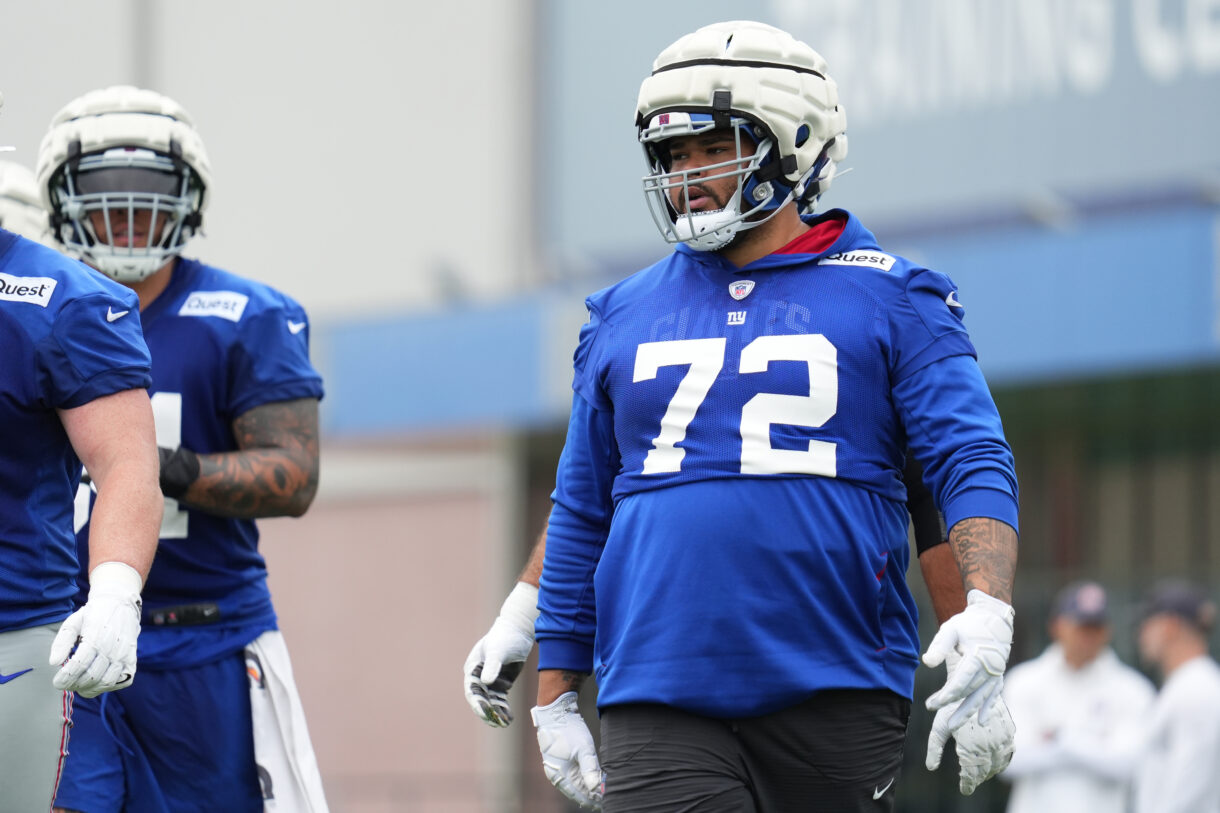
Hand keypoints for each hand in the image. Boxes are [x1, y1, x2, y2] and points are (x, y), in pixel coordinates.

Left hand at [49, 561, 142, 697]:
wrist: (120, 604)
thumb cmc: (92, 616)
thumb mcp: (73, 623)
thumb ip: (61, 642)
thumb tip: (54, 663)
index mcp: (96, 637)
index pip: (79, 664)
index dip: (66, 677)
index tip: (57, 682)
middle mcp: (113, 647)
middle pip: (91, 676)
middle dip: (74, 685)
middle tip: (66, 684)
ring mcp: (125, 655)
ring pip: (107, 682)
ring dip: (90, 688)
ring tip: (79, 686)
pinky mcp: (132, 660)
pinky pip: (122, 681)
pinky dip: (108, 686)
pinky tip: (97, 682)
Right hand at [463, 582, 538, 726]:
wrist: (519, 630)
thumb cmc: (505, 636)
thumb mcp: (498, 650)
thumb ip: (492, 665)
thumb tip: (485, 682)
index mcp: (473, 668)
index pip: (472, 690)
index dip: (478, 703)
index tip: (485, 713)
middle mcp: (479, 676)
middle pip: (481, 699)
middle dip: (487, 712)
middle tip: (496, 723)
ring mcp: (490, 680)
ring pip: (490, 701)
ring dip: (496, 713)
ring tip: (504, 724)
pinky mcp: (501, 683)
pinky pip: (500, 700)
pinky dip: (503, 709)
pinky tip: (510, 719)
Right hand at [531, 692, 602, 809]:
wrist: (556, 710)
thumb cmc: (568, 729)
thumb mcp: (583, 748)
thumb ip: (590, 769)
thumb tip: (596, 788)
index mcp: (559, 775)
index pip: (578, 795)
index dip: (592, 801)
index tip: (606, 802)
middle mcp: (556, 774)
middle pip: (576, 792)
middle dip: (591, 796)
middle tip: (607, 798)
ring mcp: (557, 767)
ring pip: (575, 784)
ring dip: (588, 788)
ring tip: (602, 792)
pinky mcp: (560, 760)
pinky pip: (572, 775)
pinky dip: (583, 779)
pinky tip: (593, 780)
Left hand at [923, 589, 1013, 728]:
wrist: (993, 617)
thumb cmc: (969, 624)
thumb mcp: (951, 630)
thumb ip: (939, 647)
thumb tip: (926, 663)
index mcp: (977, 658)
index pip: (960, 683)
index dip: (946, 696)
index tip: (931, 704)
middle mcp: (990, 669)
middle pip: (969, 693)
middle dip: (951, 704)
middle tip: (931, 709)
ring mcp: (996, 674)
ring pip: (981, 698)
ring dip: (967, 712)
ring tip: (953, 726)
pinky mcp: (998, 675)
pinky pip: (994, 695)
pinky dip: (988, 708)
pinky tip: (982, 722)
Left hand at [927, 693, 1015, 794]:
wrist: (972, 683)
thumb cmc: (950, 706)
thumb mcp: (939, 726)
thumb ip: (934, 747)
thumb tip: (931, 767)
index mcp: (972, 746)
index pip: (972, 773)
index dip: (968, 783)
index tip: (965, 789)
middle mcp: (989, 743)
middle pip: (987, 769)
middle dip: (979, 778)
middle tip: (972, 783)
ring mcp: (1002, 737)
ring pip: (1000, 761)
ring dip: (993, 770)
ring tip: (983, 775)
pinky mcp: (1009, 729)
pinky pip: (1009, 750)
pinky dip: (1004, 760)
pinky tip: (997, 762)